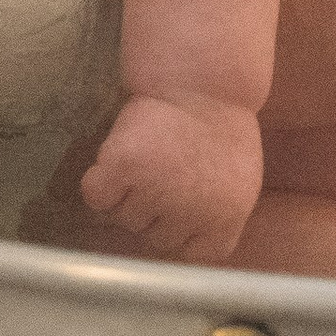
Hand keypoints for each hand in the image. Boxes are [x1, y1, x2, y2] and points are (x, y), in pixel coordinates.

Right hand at [78, 90, 262, 257]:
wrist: (202, 81)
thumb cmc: (220, 127)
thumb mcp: (237, 182)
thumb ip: (216, 215)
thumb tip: (190, 240)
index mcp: (225, 220)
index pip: (194, 254)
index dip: (182, 232)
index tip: (181, 209)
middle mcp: (189, 213)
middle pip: (154, 238)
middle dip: (155, 210)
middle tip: (163, 173)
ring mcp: (155, 191)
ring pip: (124, 218)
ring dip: (127, 196)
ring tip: (146, 159)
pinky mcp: (124, 166)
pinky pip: (97, 196)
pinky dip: (100, 184)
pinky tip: (118, 163)